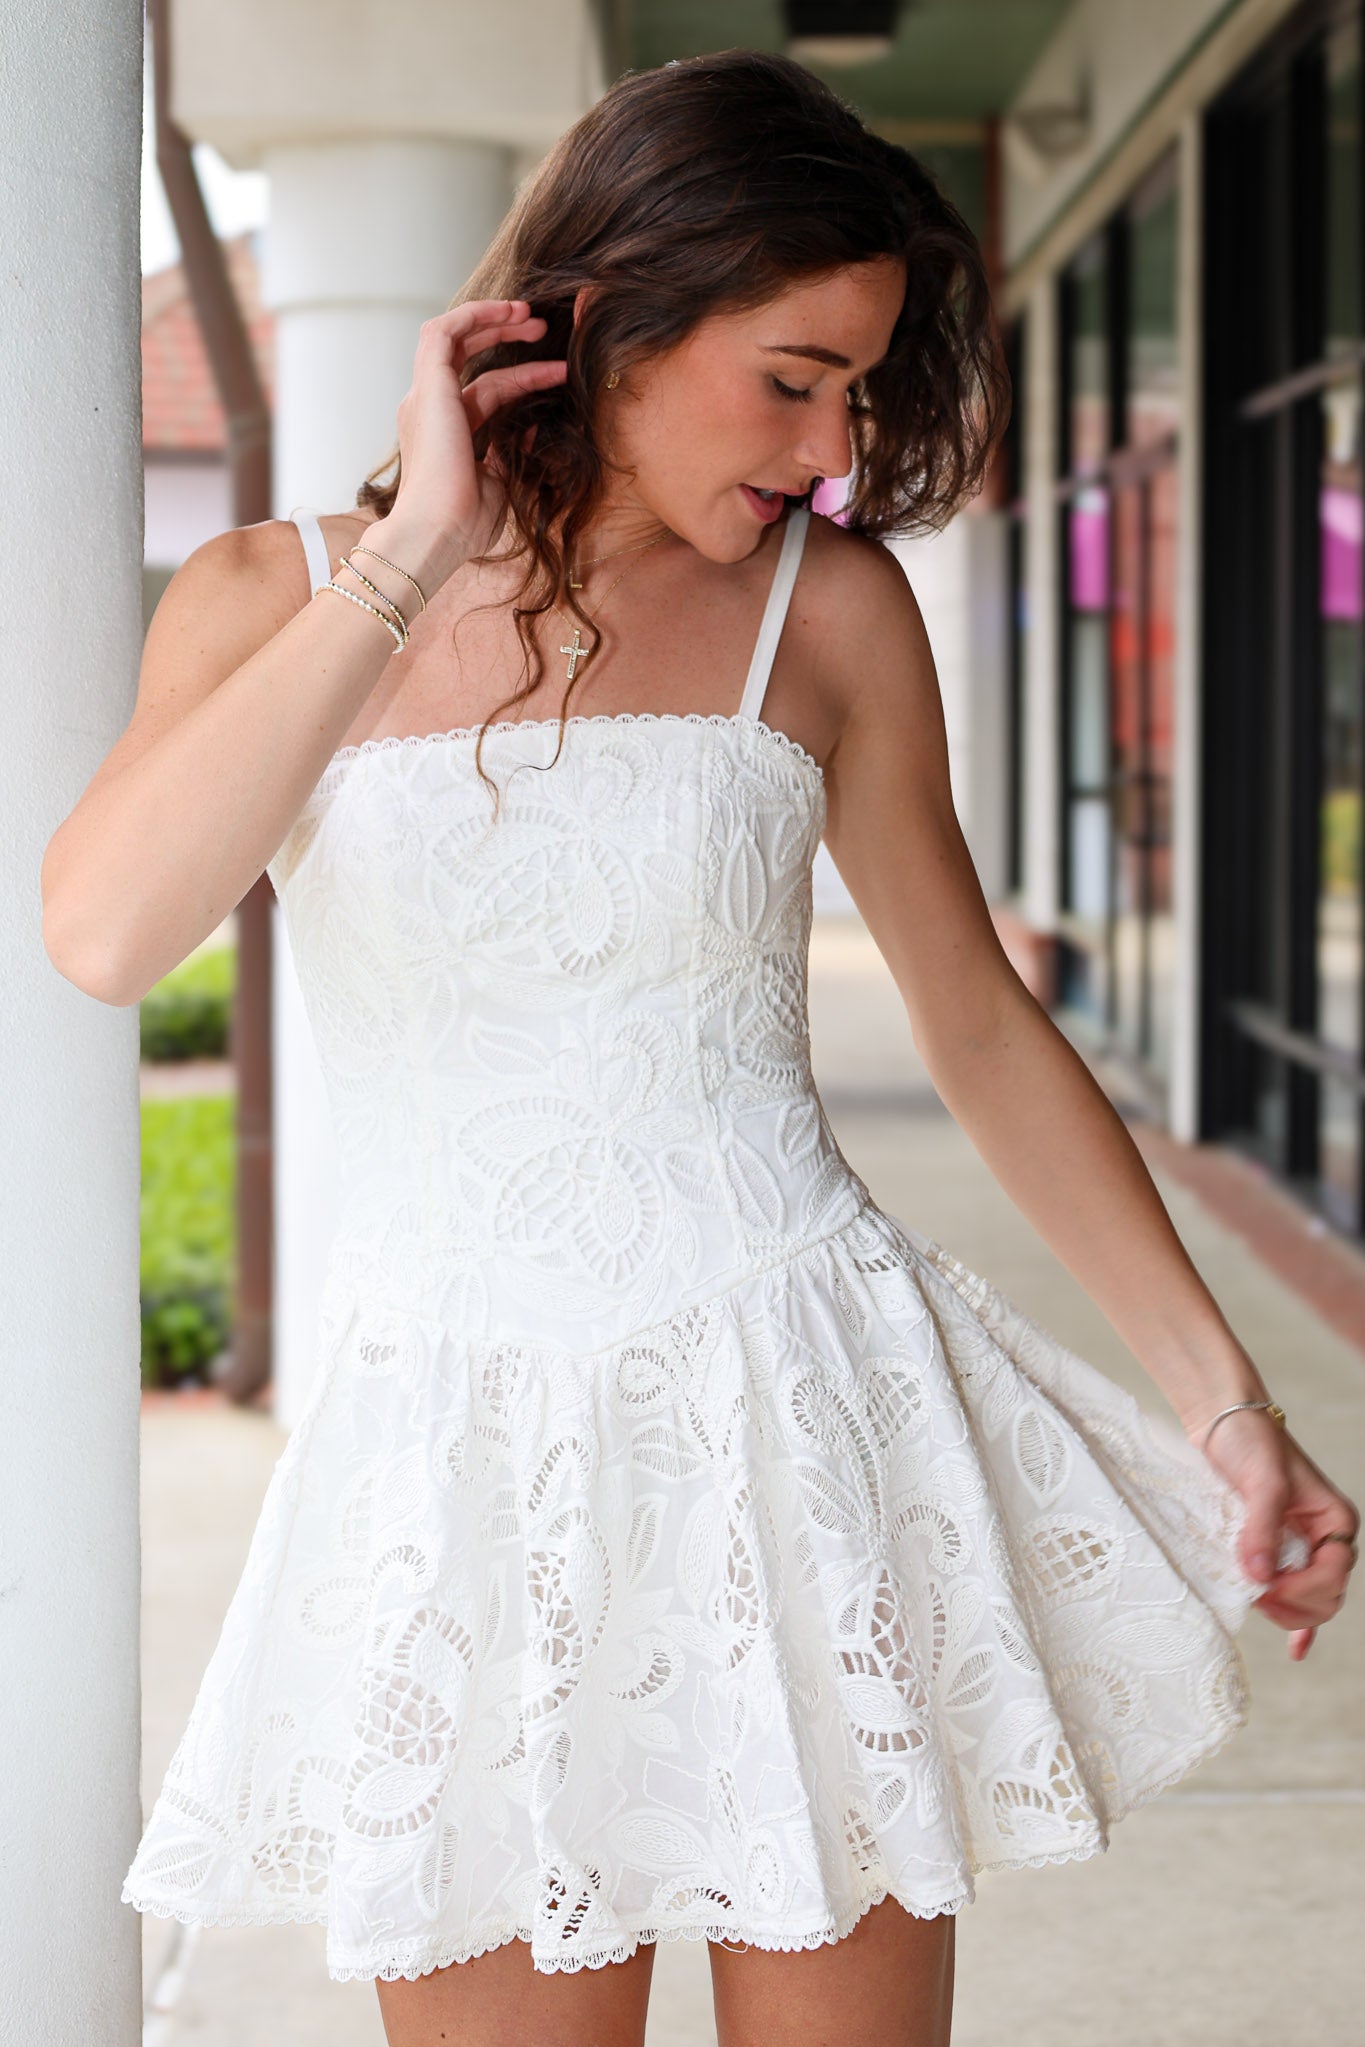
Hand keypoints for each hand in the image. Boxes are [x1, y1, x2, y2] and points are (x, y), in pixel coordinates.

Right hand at [377, 299, 567, 588]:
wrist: (437, 533)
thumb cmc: (464, 523)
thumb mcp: (499, 483)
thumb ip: (511, 453)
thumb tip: (534, 430)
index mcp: (446, 433)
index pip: (485, 391)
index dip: (523, 378)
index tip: (558, 373)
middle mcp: (430, 410)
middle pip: (465, 356)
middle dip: (502, 335)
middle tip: (541, 327)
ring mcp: (426, 397)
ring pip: (454, 337)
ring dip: (492, 320)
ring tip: (531, 316)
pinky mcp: (429, 388)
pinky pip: (444, 332)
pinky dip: (475, 315)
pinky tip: (509, 312)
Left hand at [1186, 1407, 1358, 1658]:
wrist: (1222, 1420)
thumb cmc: (1249, 1440)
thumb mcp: (1260, 1480)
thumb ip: (1262, 1528)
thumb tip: (1259, 1576)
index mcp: (1334, 1521)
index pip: (1331, 1575)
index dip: (1299, 1589)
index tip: (1263, 1586)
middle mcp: (1323, 1537)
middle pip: (1324, 1596)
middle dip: (1293, 1604)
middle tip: (1254, 1596)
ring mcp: (1299, 1546)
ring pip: (1305, 1600)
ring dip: (1283, 1609)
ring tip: (1252, 1600)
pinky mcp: (1273, 1550)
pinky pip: (1294, 1594)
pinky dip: (1296, 1622)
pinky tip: (1295, 1650)